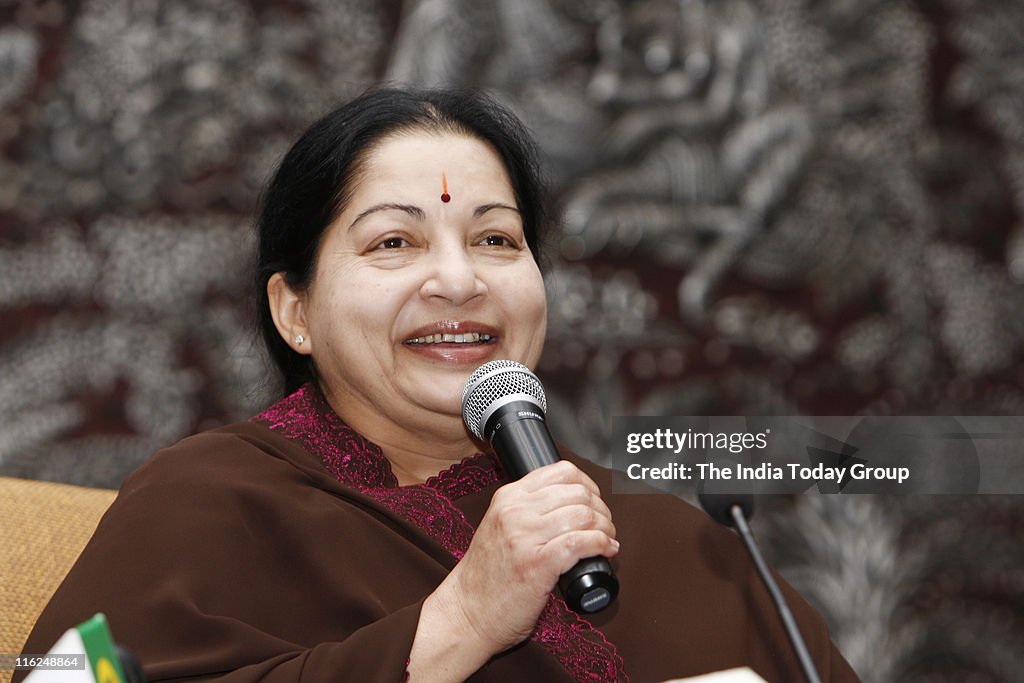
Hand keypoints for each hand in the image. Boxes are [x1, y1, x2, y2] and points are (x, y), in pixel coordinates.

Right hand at [432, 460, 619, 655]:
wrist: (466, 613)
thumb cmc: (486, 577)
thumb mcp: (499, 527)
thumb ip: (527, 510)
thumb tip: (571, 505)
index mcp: (508, 497)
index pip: (562, 471)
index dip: (589, 485)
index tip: (593, 502)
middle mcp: (516, 511)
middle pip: (578, 492)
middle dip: (601, 509)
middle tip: (604, 525)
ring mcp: (525, 536)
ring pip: (584, 515)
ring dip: (605, 527)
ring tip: (607, 539)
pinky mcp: (537, 564)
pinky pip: (581, 542)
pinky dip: (602, 544)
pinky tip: (606, 551)